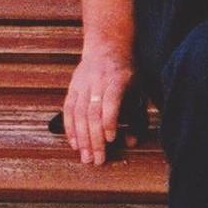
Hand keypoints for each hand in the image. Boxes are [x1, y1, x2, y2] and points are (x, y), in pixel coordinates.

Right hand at [62, 47, 135, 166]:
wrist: (107, 48)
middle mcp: (97, 82)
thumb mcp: (138, 89)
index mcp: (117, 79)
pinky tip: (75, 144)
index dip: (109, 121)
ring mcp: (82, 85)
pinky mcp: (72, 89)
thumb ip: (137, 115)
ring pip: (79, 114)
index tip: (111, 139)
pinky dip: (70, 129)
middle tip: (97, 159)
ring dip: (82, 138)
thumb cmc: (128, 73)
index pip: (110, 102)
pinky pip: (68, 111)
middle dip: (94, 139)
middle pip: (93, 113)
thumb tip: (131, 142)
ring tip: (86, 157)